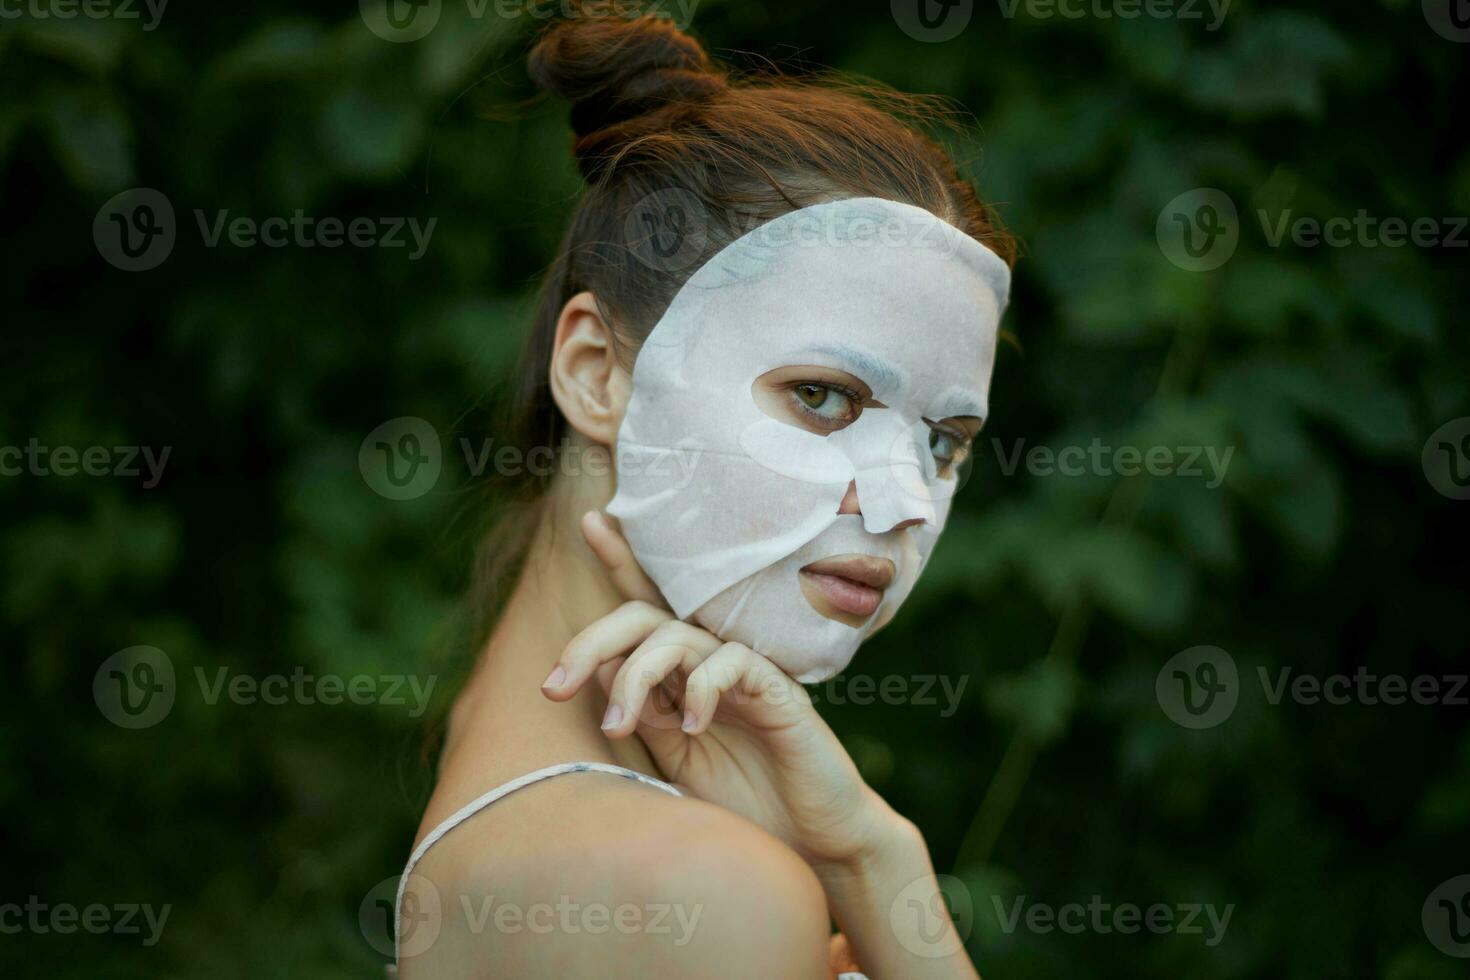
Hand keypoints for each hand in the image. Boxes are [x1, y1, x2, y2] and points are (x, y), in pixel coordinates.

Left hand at [540, 510, 910, 872]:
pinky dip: (700, 690)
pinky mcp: (779, 688)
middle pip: (645, 617)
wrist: (812, 839)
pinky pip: (729, 662)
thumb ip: (643, 712)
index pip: (646, 609)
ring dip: (635, 678)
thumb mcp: (674, 758)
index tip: (590, 521)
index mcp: (685, 673)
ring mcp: (746, 670)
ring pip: (676, 636)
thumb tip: (595, 671)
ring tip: (622, 727)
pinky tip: (691, 728)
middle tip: (554, 687)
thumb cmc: (746, 800)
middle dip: (592, 642)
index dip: (621, 560)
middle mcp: (712, 660)